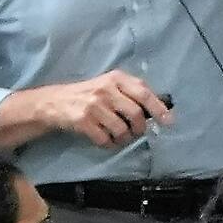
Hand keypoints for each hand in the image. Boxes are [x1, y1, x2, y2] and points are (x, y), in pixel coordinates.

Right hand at [33, 71, 170, 147]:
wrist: (54, 102)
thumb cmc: (88, 95)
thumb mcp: (109, 86)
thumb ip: (130, 93)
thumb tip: (159, 110)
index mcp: (116, 78)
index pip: (144, 92)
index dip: (158, 108)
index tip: (168, 122)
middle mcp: (106, 89)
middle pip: (136, 114)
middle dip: (139, 129)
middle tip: (135, 133)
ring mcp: (94, 105)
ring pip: (122, 130)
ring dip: (123, 139)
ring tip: (117, 137)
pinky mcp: (84, 121)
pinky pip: (105, 139)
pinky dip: (108, 144)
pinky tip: (104, 139)